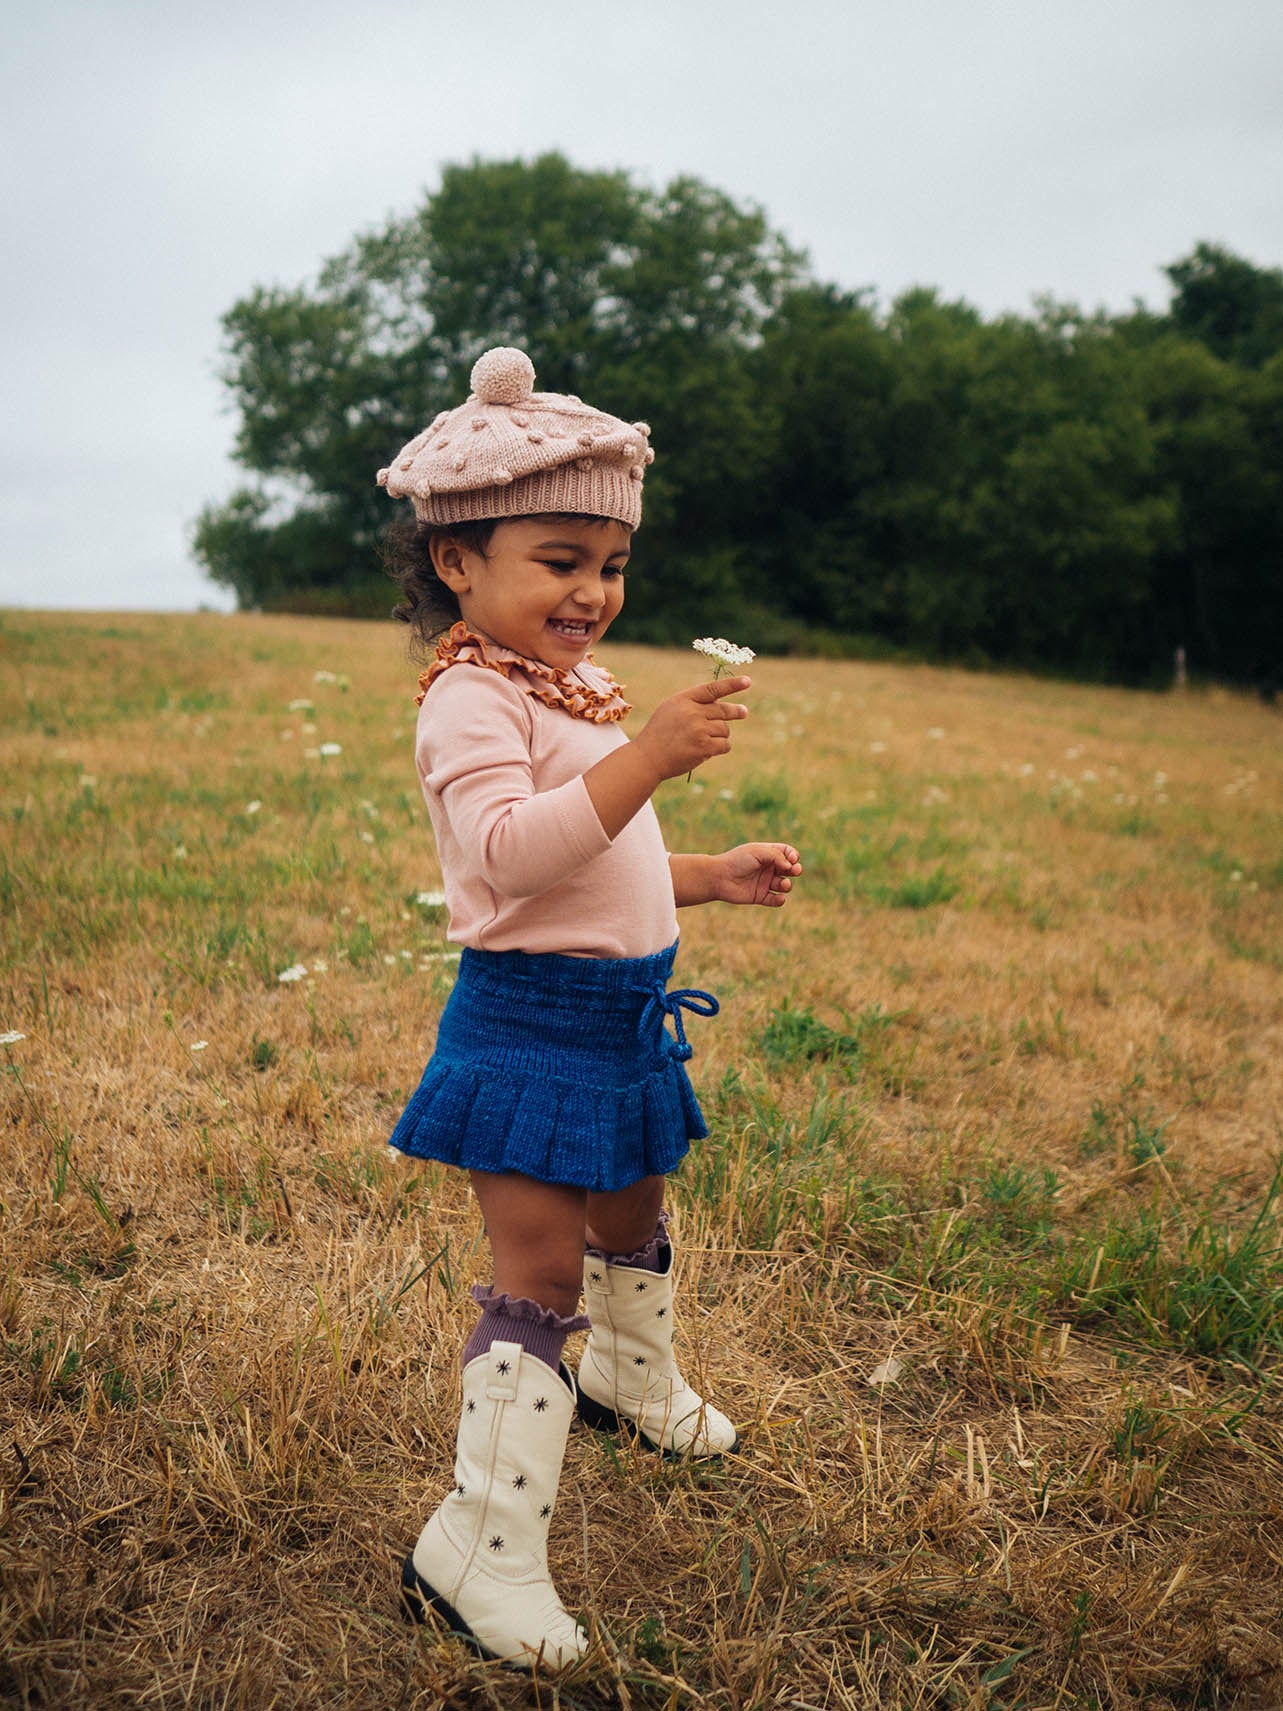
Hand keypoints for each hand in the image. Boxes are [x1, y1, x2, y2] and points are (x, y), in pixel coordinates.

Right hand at [632, 676, 751, 781]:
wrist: (648, 757)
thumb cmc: (660, 733)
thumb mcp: (671, 710)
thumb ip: (693, 704)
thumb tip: (721, 702)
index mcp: (684, 699)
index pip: (712, 689)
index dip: (731, 684)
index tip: (747, 681)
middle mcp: (692, 712)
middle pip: (723, 710)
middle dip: (736, 712)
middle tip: (744, 712)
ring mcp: (698, 729)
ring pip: (724, 729)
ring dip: (720, 736)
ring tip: (704, 741)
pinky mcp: (703, 746)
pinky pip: (725, 745)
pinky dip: (720, 748)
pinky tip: (707, 751)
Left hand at [714, 842, 802, 906]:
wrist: (719, 877)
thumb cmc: (737, 861)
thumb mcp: (758, 852)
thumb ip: (777, 856)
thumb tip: (791, 867)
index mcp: (767, 854)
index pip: (787, 853)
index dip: (793, 855)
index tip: (793, 859)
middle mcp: (767, 868)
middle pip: (789, 869)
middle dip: (796, 869)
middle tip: (795, 871)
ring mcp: (764, 883)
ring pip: (784, 885)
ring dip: (787, 885)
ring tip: (782, 884)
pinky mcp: (760, 896)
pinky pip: (775, 900)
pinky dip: (780, 900)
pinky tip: (779, 897)